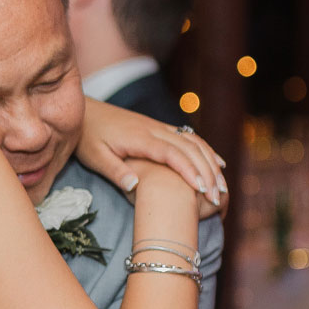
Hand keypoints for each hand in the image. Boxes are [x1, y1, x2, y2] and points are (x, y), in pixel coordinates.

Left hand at [77, 99, 226, 216]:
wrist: (86, 111)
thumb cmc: (88, 137)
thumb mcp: (94, 157)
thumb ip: (114, 171)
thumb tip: (134, 186)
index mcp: (140, 138)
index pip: (172, 154)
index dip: (189, 171)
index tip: (202, 190)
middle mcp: (154, 130)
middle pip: (189, 149)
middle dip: (207, 172)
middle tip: (218, 196)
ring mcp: (158, 127)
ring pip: (193, 142)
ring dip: (211, 162)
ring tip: (222, 186)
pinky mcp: (158, 128)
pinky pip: (188, 137)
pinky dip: (205, 150)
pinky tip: (217, 162)